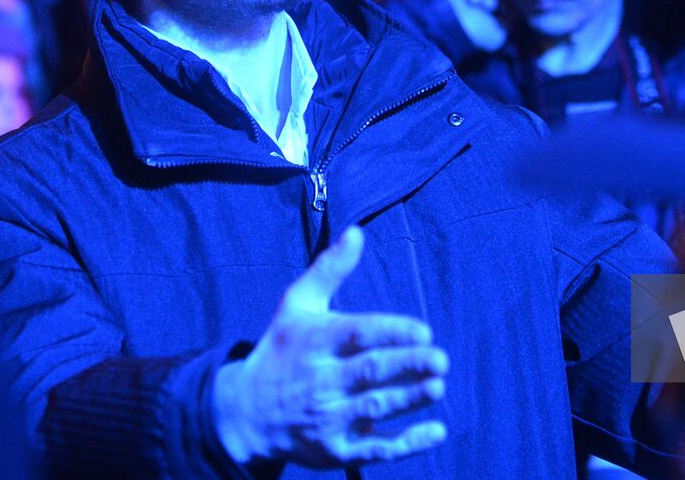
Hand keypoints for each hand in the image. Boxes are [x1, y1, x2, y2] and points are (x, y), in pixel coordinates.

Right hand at [213, 227, 449, 467]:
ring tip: (438, 387)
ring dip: (408, 400)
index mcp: (316, 342)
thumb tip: (357, 232)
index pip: (357, 335)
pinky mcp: (335, 451)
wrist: (245, 414)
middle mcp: (321, 381)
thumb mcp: (297, 305)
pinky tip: (437, 430)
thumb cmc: (282, 349)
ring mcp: (327, 419)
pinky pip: (375, 450)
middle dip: (406, 366)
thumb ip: (329, 269)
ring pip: (373, 409)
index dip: (391, 332)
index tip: (423, 330)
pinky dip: (407, 444)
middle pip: (368, 373)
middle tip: (440, 359)